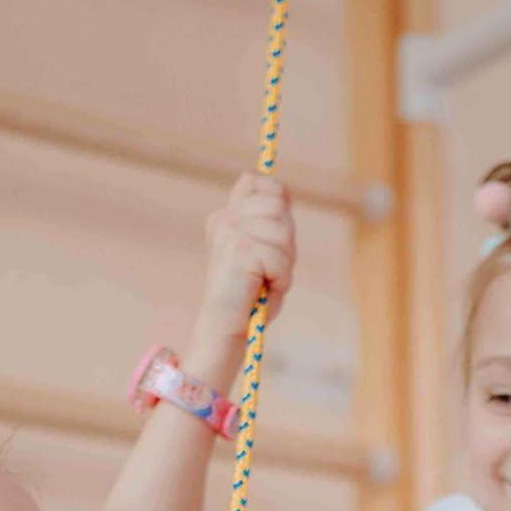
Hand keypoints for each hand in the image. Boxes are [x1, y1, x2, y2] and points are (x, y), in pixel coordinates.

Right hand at [195, 172, 296, 344]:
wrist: (224, 329)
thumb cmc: (248, 298)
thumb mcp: (262, 252)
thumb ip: (271, 223)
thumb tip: (284, 192)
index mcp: (225, 217)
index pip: (256, 182)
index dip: (276, 200)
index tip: (275, 230)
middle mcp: (224, 220)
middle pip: (278, 206)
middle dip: (286, 240)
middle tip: (270, 269)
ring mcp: (230, 233)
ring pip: (283, 232)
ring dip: (284, 262)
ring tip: (265, 280)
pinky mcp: (239, 251)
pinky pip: (280, 259)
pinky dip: (281, 280)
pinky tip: (262, 290)